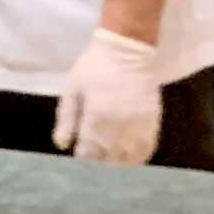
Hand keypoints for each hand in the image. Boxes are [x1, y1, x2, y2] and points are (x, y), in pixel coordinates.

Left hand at [53, 28, 161, 164]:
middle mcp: (118, 130)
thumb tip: (61, 145)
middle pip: (107, 162)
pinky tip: (128, 155)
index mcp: (96, 121)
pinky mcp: (152, 126)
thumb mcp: (73, 88)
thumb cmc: (95, 67)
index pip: (87, 155)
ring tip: (111, 158)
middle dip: (99, 162)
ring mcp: (137, 130)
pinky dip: (136, 158)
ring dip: (117, 163)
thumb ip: (66, 118)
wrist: (127, 50)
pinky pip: (145, 153)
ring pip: (127, 162)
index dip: (82, 159)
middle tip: (95, 157)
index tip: (81, 155)